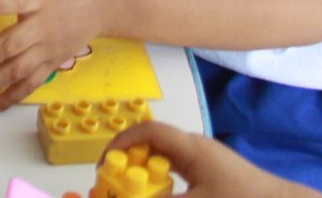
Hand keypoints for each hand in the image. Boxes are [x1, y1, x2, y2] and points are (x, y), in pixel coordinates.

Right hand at [105, 122, 319, 197]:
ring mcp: (206, 158)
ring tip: (139, 191)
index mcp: (190, 147)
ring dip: (149, 172)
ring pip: (167, 158)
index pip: (147, 131)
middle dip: (132, 161)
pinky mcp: (214, 171)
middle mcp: (196, 146)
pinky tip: (168, 195)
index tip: (107, 164)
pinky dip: (166, 180)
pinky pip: (181, 169)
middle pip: (154, 143)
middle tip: (119, 183)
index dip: (122, 142)